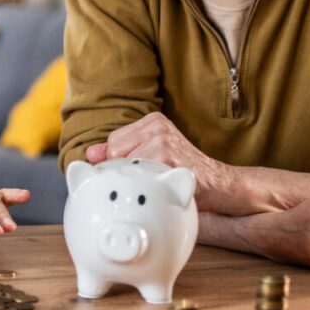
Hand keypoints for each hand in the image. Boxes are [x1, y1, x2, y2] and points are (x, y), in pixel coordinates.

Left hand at [85, 112, 253, 213]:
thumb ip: (122, 153)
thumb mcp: (152, 158)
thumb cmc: (183, 173)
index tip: (139, 175)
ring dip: (139, 181)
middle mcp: (156, 124)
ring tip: (159, 184)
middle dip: (127, 172)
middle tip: (151, 180)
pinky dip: (147, 186)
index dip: (120, 164)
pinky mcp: (167, 155)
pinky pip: (139, 174)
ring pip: (125, 164)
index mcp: (151, 121)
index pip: (113, 142)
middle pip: (115, 151)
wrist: (219, 185)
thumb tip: (90, 153)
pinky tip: (164, 188)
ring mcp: (162, 139)